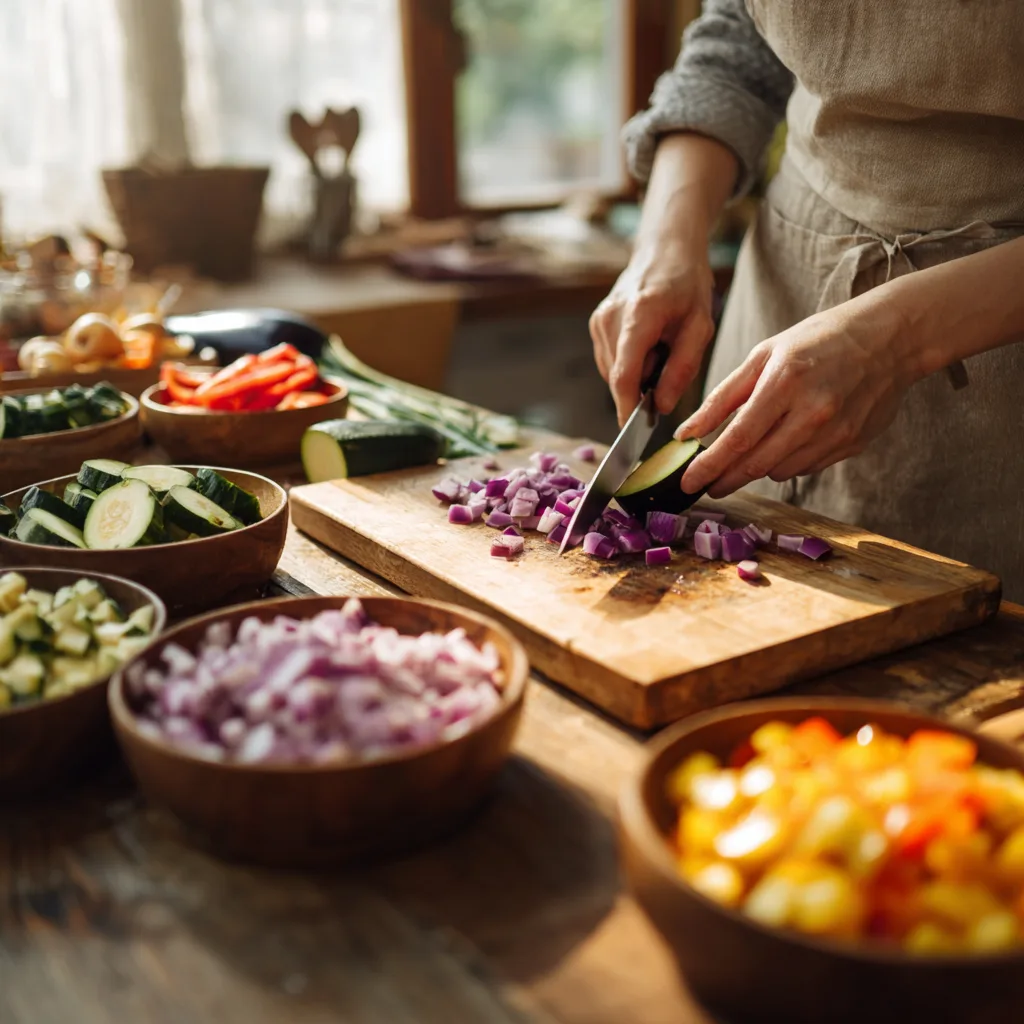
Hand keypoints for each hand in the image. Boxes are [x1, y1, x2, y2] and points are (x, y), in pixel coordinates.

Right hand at [591, 243, 715, 425]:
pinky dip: (629, 364)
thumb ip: (681, 369)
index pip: (625, 375)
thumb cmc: (687, 285)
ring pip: (613, 372)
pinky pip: (610, 361)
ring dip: (636, 375)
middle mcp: (610, 318)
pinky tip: (646, 346)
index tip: (632, 435)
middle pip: (618, 377)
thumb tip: (663, 406)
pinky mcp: (596, 324)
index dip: (627, 408)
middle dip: (641, 388)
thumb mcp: (699, 327)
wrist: (665, 250)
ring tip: (659, 350)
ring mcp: (599, 321)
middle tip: (668, 370)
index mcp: (639, 315)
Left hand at [675, 299, 914, 497]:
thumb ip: (723, 396)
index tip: (688, 483)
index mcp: (785, 383)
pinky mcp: (852, 446)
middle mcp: (813, 413)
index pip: (737, 439)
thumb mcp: (764, 355)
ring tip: (749, 452)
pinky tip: (787, 441)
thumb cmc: (819, 340)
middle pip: (756, 465)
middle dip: (724, 479)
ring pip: (779, 471)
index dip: (708, 466)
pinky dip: (787, 461)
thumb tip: (687, 433)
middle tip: (705, 485)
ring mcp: (836, 433)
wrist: (891, 338)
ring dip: (756, 468)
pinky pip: (805, 467)